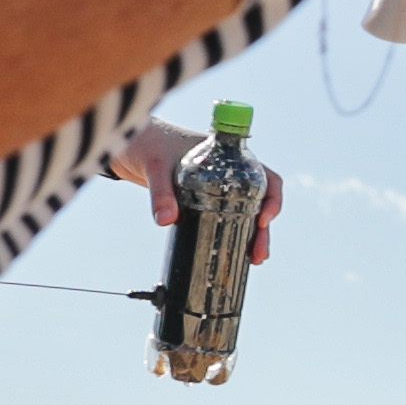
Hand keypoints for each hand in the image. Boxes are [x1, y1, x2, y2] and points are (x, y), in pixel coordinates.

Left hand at [117, 117, 283, 263]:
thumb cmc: (149, 145)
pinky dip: (234, 234)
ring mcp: (219, 188)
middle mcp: (230, 173)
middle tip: (258, 254)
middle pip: (260, 202)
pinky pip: (228, 217)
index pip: (266, 176)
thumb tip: (166, 221)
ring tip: (253, 259)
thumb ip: (161, 193)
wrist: (132, 145)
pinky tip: (236, 251)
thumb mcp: (156, 168)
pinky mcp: (204, 200)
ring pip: (247, 212)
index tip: (263, 219)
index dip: (273, 199)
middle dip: (263, 230)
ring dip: (252, 236)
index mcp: (229, 157)